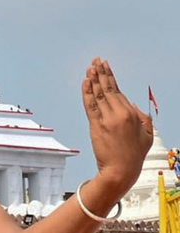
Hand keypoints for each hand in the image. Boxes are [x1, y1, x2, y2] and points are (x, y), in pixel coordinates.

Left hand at [82, 59, 152, 191]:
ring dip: (93, 80)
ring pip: (98, 95)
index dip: (110, 77)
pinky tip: (85, 83)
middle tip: (96, 61)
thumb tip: (131, 104)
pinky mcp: (96, 127)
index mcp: (131, 115)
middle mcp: (118, 115)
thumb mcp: (148, 135)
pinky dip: (87, 93)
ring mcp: (106, 120)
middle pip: (107, 89)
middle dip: (101, 73)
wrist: (120, 171)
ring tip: (89, 68)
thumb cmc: (134, 155)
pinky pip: (90, 106)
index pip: (118, 91)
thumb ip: (144, 118)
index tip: (105, 66)